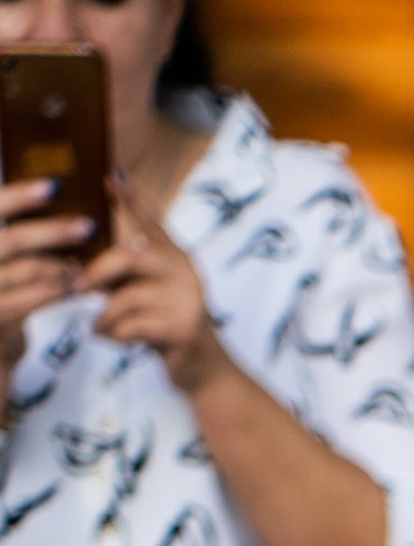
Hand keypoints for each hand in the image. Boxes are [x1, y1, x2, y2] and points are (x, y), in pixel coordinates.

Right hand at [0, 169, 97, 377]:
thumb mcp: (1, 262)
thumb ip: (14, 243)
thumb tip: (52, 203)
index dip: (19, 196)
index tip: (53, 186)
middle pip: (13, 240)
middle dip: (53, 232)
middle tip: (87, 226)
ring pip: (27, 270)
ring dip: (61, 265)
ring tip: (81, 263)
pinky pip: (31, 300)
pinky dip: (55, 291)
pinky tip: (70, 287)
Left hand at [80, 177, 222, 391]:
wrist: (203, 368)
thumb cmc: (165, 324)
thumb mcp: (143, 290)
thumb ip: (122, 268)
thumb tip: (81, 247)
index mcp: (173, 255)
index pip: (148, 220)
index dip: (130, 199)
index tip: (110, 177)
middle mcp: (184, 270)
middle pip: (130, 255)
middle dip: (97, 272)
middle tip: (77, 287)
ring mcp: (187, 298)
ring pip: (129, 297)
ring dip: (105, 316)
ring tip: (98, 327)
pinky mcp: (184, 327)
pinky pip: (135, 325)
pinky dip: (115, 334)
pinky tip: (112, 339)